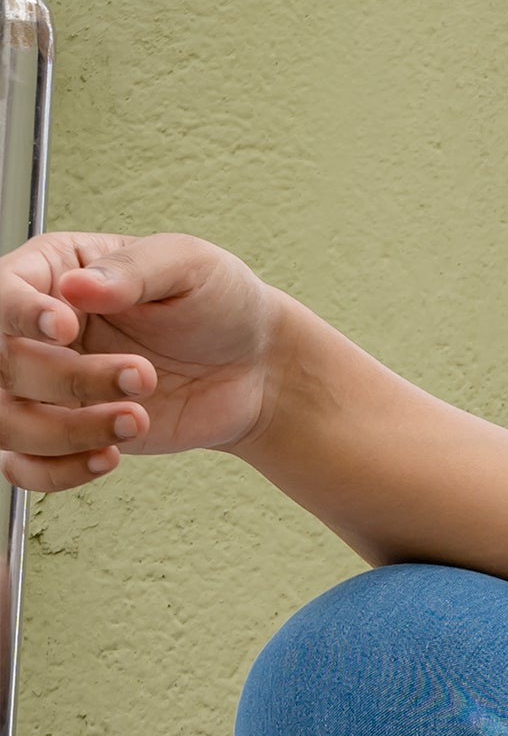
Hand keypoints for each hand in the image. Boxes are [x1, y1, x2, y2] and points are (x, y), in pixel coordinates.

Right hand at [0, 230, 279, 490]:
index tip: (66, 329)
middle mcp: (35, 331)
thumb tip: (77, 285)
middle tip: (142, 374)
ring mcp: (45, 386)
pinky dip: (58, 471)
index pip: (0, 293)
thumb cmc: (217, 302)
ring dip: (65, 431)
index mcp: (53, 272)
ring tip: (138, 418)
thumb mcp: (188, 265)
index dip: (19, 315)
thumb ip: (133, 269)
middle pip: (0, 363)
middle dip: (67, 378)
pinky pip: (23, 467)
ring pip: (5, 421)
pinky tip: (112, 455)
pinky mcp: (64, 434)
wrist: (254, 367)